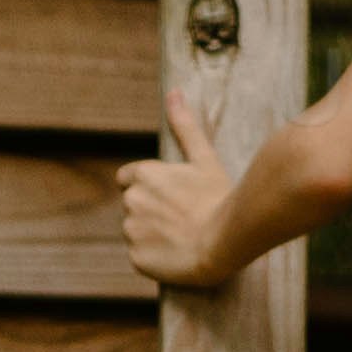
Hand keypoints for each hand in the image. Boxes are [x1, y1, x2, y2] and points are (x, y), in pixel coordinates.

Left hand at [119, 90, 242, 287]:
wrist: (223, 241)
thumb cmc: (217, 198)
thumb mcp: (203, 158)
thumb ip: (184, 126)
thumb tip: (174, 92)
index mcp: (142, 174)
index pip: (127, 179)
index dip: (147, 189)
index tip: (168, 199)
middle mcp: (130, 200)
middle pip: (133, 207)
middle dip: (150, 213)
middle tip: (180, 220)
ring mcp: (132, 231)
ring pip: (135, 233)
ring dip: (151, 236)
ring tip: (179, 239)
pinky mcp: (136, 259)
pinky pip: (140, 259)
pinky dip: (154, 260)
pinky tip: (175, 256)